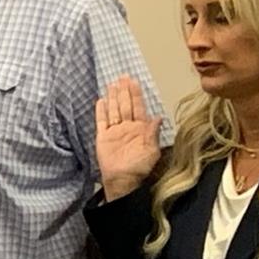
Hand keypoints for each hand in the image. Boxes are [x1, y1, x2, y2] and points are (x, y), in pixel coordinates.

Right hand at [94, 76, 163, 200]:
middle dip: (124, 91)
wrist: (122, 180)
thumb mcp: (151, 151)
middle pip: (125, 105)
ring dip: (113, 97)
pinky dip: (101, 111)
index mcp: (140, 129)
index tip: (134, 82)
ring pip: (113, 110)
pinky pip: (101, 121)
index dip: (136, 94)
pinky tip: (101, 101)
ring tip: (112, 84)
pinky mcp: (103, 138)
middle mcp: (127, 128)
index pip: (138, 107)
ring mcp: (114, 132)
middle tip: (122, 77)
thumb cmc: (139, 168)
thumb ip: (153, 133)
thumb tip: (158, 118)